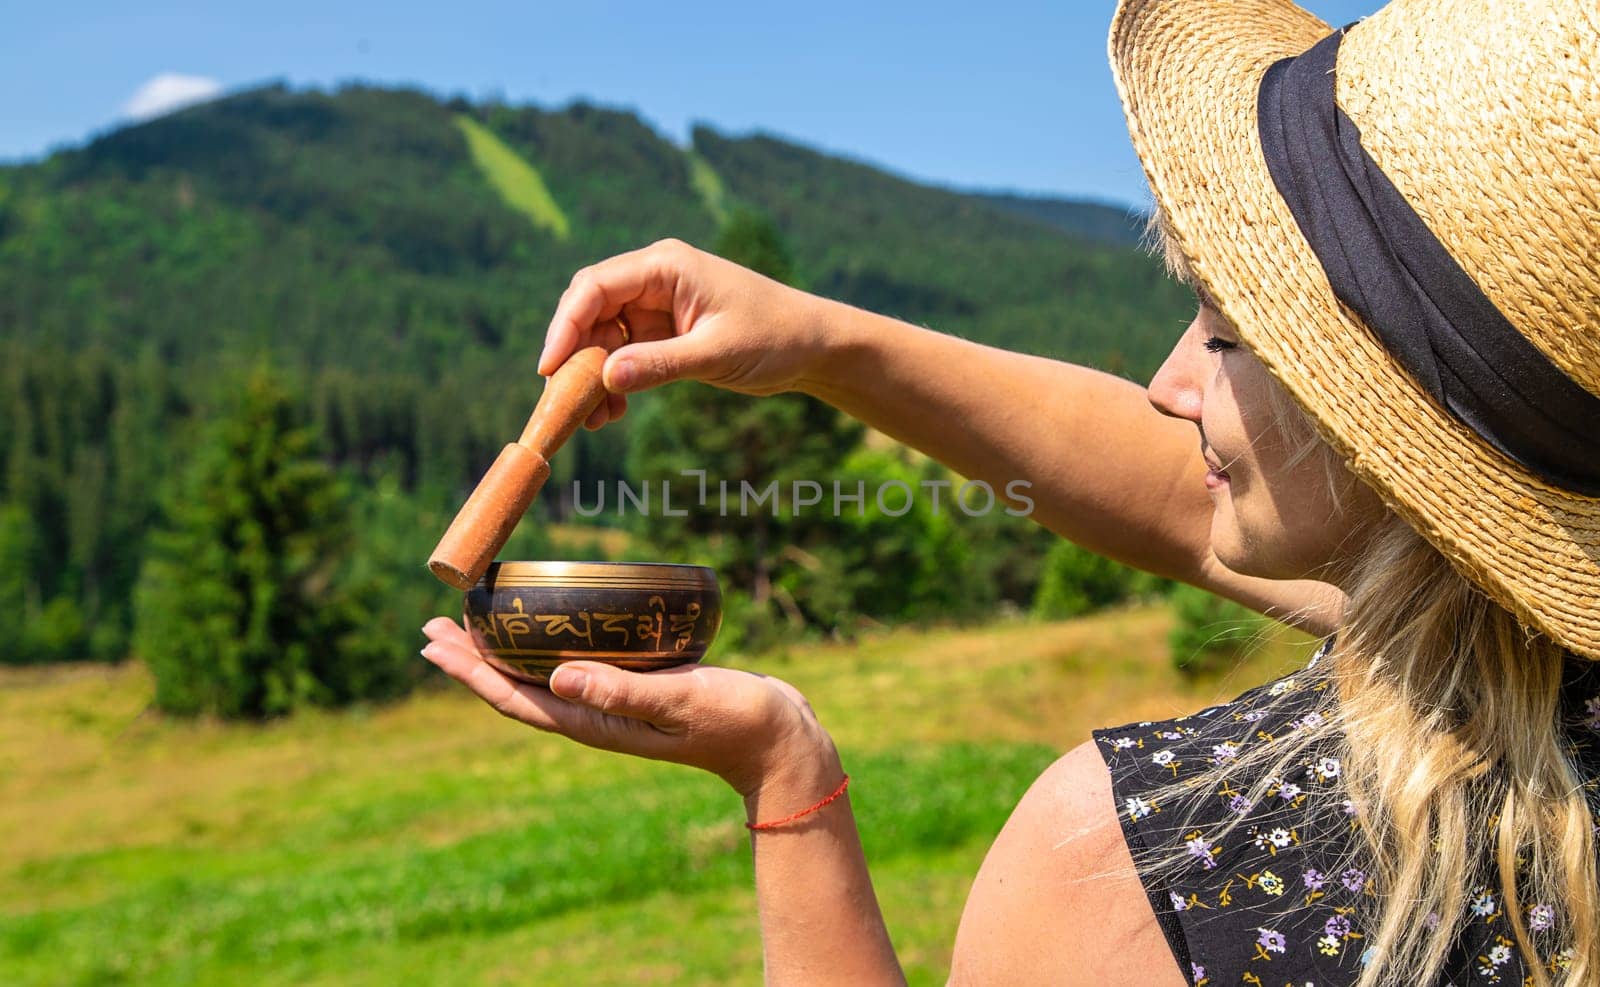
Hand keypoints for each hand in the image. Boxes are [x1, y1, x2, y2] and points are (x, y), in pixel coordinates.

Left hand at [419, 616, 835, 796]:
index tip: (433, 641)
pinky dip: (549, 643)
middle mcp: (596, 715)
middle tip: (432, 623)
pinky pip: (578, 663)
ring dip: (503, 650)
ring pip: (541, 675)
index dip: (469, 671)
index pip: (514, 697)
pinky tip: (551, 624)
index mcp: (595, 723)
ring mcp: (616, 703)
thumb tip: (556, 676)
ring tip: (474, 622)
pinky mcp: (639, 686)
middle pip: (515, 686)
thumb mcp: (679, 701)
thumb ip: (622, 691)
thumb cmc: (736, 722)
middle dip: (471, 657)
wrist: (780, 744)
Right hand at [536, 239, 835, 429]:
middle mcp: (655, 278)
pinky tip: (612, 411)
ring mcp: (658, 304)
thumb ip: (659, 364)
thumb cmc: (774, 337)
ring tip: (593, 419)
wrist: (813, 346)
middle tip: (565, 402)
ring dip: (593, 375)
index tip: (549, 369)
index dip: (565, 326)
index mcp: (666, 266)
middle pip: (590, 310)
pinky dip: (614, 380)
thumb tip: (604, 378)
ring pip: (603, 335)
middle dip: (574, 356)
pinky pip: (624, 352)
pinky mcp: (665, 330)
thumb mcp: (716, 354)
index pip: (595, 287)